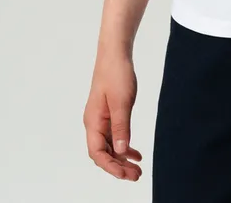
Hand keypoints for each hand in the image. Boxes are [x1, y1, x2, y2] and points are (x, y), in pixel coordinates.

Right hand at [83, 51, 142, 181]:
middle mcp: (94, 123)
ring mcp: (101, 119)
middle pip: (103, 153)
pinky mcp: (109, 113)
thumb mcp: (122, 102)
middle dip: (118, 167)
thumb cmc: (116, 74)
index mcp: (93, 122)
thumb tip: (121, 151)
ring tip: (137, 169)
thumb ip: (121, 127)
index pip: (98, 153)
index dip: (111, 167)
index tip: (126, 175)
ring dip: (122, 158)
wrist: (115, 53)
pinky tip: (135, 153)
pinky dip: (124, 145)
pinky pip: (114, 136)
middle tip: (136, 176)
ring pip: (110, 146)